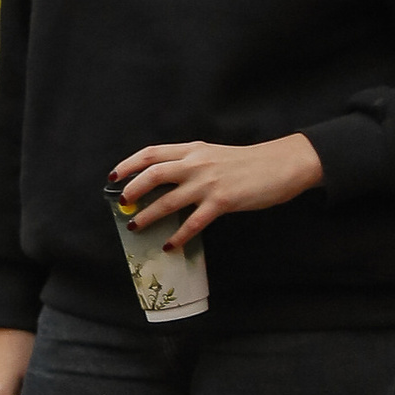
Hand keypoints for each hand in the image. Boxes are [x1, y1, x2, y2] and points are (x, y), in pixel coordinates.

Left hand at [109, 132, 322, 247]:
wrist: (281, 164)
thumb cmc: (248, 162)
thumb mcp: (214, 154)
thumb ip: (191, 163)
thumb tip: (165, 180)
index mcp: (193, 150)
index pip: (152, 153)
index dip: (129, 164)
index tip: (114, 177)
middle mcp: (196, 163)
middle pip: (153, 174)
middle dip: (132, 190)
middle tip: (123, 203)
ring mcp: (208, 183)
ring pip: (168, 200)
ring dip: (148, 216)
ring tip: (135, 226)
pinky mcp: (222, 202)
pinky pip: (193, 222)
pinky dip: (178, 236)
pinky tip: (170, 245)